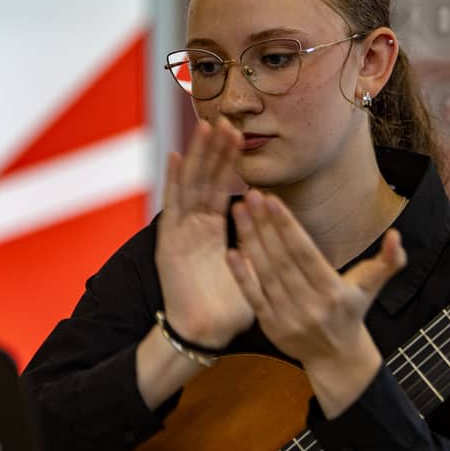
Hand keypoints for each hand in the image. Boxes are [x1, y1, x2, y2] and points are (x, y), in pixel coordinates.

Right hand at [156, 117, 253, 349]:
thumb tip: (280, 229)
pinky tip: (176, 157)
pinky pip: (172, 206)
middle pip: (204, 178)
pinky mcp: (169, 241)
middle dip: (213, 150)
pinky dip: (173, 181)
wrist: (206, 331)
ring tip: (205, 128)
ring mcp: (180, 231)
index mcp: (214, 229)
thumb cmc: (230, 305)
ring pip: (190, 184)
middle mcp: (195, 225)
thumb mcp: (253, 268)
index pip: (221, 185)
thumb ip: (262, 247)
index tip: (238, 134)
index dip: (228, 160)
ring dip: (197, 156)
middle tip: (224, 119)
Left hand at [226, 191, 406, 414]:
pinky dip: (241, 274)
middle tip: (251, 195)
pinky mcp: (270, 326)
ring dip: (249, 241)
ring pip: (265, 274)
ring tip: (240, 211)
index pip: (305, 253)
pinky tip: (230, 251)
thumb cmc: (352, 311)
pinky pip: (253, 296)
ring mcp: (288, 317)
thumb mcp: (372, 286)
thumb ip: (389, 260)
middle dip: (264, 225)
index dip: (287, 226)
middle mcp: (310, 305)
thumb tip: (397, 236)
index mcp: (333, 291)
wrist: (336, 357)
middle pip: (281, 259)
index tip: (272, 200)